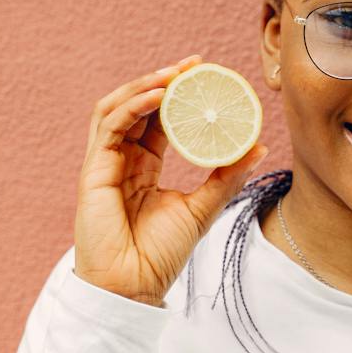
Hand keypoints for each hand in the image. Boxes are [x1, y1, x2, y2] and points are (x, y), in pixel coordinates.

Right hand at [74, 55, 270, 306]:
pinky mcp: (93, 171)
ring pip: (117, 108)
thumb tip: (259, 146)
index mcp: (143, 167)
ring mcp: (104, 164)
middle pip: (136, 107)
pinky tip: (158, 95)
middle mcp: (121, 160)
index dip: (177, 94)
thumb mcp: (202, 209)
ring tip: (175, 74)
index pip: (157, 119)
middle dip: (163, 80)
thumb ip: (226, 177)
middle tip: (194, 65)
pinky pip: (110, 126)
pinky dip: (132, 105)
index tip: (204, 74)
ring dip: (144, 86)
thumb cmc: (159, 255)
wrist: (133, 287)